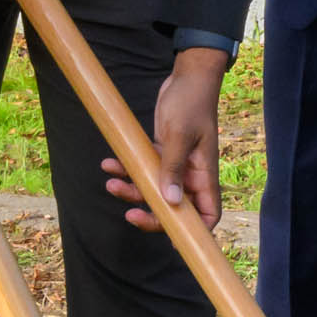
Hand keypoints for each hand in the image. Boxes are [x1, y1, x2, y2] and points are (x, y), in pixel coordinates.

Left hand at [107, 46, 228, 233]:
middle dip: (150, 213)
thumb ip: (173, 168)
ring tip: (110, 182)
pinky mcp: (161, 154)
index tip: (171, 239)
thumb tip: (169, 202)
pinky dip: (126, 169)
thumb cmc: (190, 102)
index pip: (208, 214)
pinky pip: (143, 170)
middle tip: (129, 212)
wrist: (186, 77)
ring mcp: (176, 165)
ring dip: (131, 189)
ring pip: (153, 189)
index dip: (194, 232)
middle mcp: (192, 175)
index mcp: (205, 175)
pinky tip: (109, 164)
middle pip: (174, 208)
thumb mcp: (180, 135)